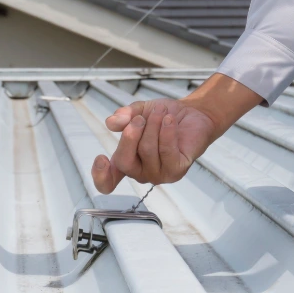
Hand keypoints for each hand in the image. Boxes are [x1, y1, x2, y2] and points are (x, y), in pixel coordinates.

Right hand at [92, 74, 263, 194]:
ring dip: (153, 126)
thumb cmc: (163, 116)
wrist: (193, 113)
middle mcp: (141, 172)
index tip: (101, 159)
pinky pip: (166, 151)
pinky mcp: (177, 170)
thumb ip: (125, 116)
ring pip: (147, 151)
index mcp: (127, 161)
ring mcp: (159, 174)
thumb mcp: (140, 110)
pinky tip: (170, 120)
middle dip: (131, 135)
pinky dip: (167, 131)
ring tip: (161, 112)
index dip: (100, 176)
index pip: (108, 182)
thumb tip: (113, 122)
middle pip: (125, 161)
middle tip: (141, 118)